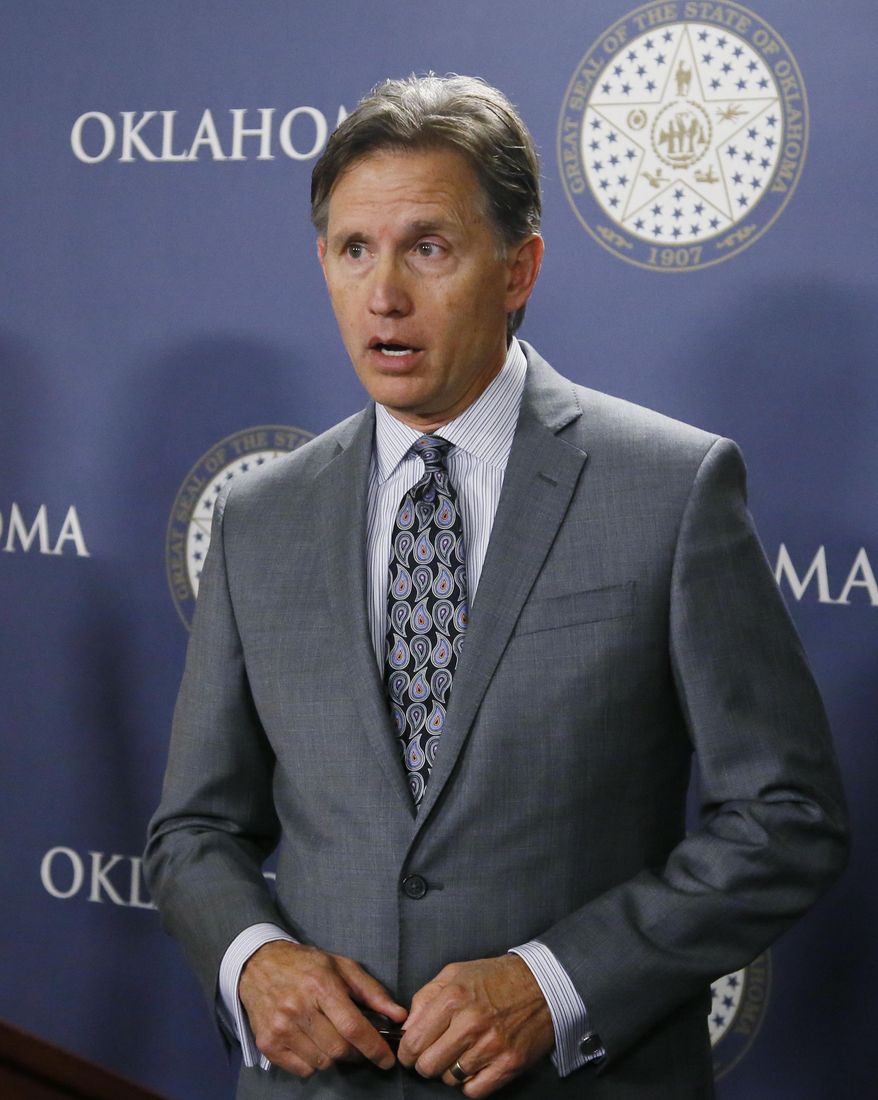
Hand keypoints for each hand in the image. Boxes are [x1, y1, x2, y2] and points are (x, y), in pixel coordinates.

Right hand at [239, 940, 406, 1077]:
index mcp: (321, 985)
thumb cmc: (306, 964)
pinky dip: (314, 1062)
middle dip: (357, 1053)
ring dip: (334, 1057)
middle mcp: (299, 1007)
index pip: (353, 1027)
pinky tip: (312, 1042)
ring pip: (322, 1062)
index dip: (374, 1048)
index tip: (387, 1059)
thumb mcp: (343, 967)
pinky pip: (302, 1069)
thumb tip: (399, 1016)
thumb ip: (373, 992)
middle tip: (358, 1045)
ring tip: (331, 1037)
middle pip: (339, 1050)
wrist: (259, 964)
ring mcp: (281, 1028)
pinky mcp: (268, 1044)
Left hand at [397, 955, 553, 1095]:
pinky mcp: (509, 1064)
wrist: (541, 984)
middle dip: (425, 1063)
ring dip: (449, 1071)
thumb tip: (406, 1029)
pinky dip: (469, 1083)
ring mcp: (491, 1046)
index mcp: (453, 998)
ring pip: (450, 1079)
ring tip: (459, 1053)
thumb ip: (425, 998)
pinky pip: (474, 1091)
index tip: (410, 1051)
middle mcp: (470, 1024)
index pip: (413, 1041)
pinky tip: (474, 1065)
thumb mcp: (454, 973)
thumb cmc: (494, 978)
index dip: (407, 1051)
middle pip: (428, 1066)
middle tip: (433, 1054)